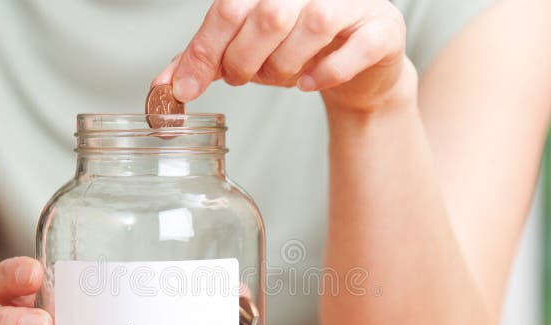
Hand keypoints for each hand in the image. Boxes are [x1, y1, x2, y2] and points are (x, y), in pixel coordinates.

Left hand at [153, 0, 410, 113]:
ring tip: (280, 79)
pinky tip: (310, 83)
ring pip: (313, 25)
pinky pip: (356, 48)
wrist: (357, 68)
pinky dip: (327, 72)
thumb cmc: (297, 49)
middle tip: (243, 78)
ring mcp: (354, 1)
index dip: (204, 51)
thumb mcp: (245, 50)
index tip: (186, 89)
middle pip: (268, 13)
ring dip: (285, 66)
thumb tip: (166, 85)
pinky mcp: (384, 29)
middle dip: (244, 59)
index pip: (229, 6)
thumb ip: (206, 58)